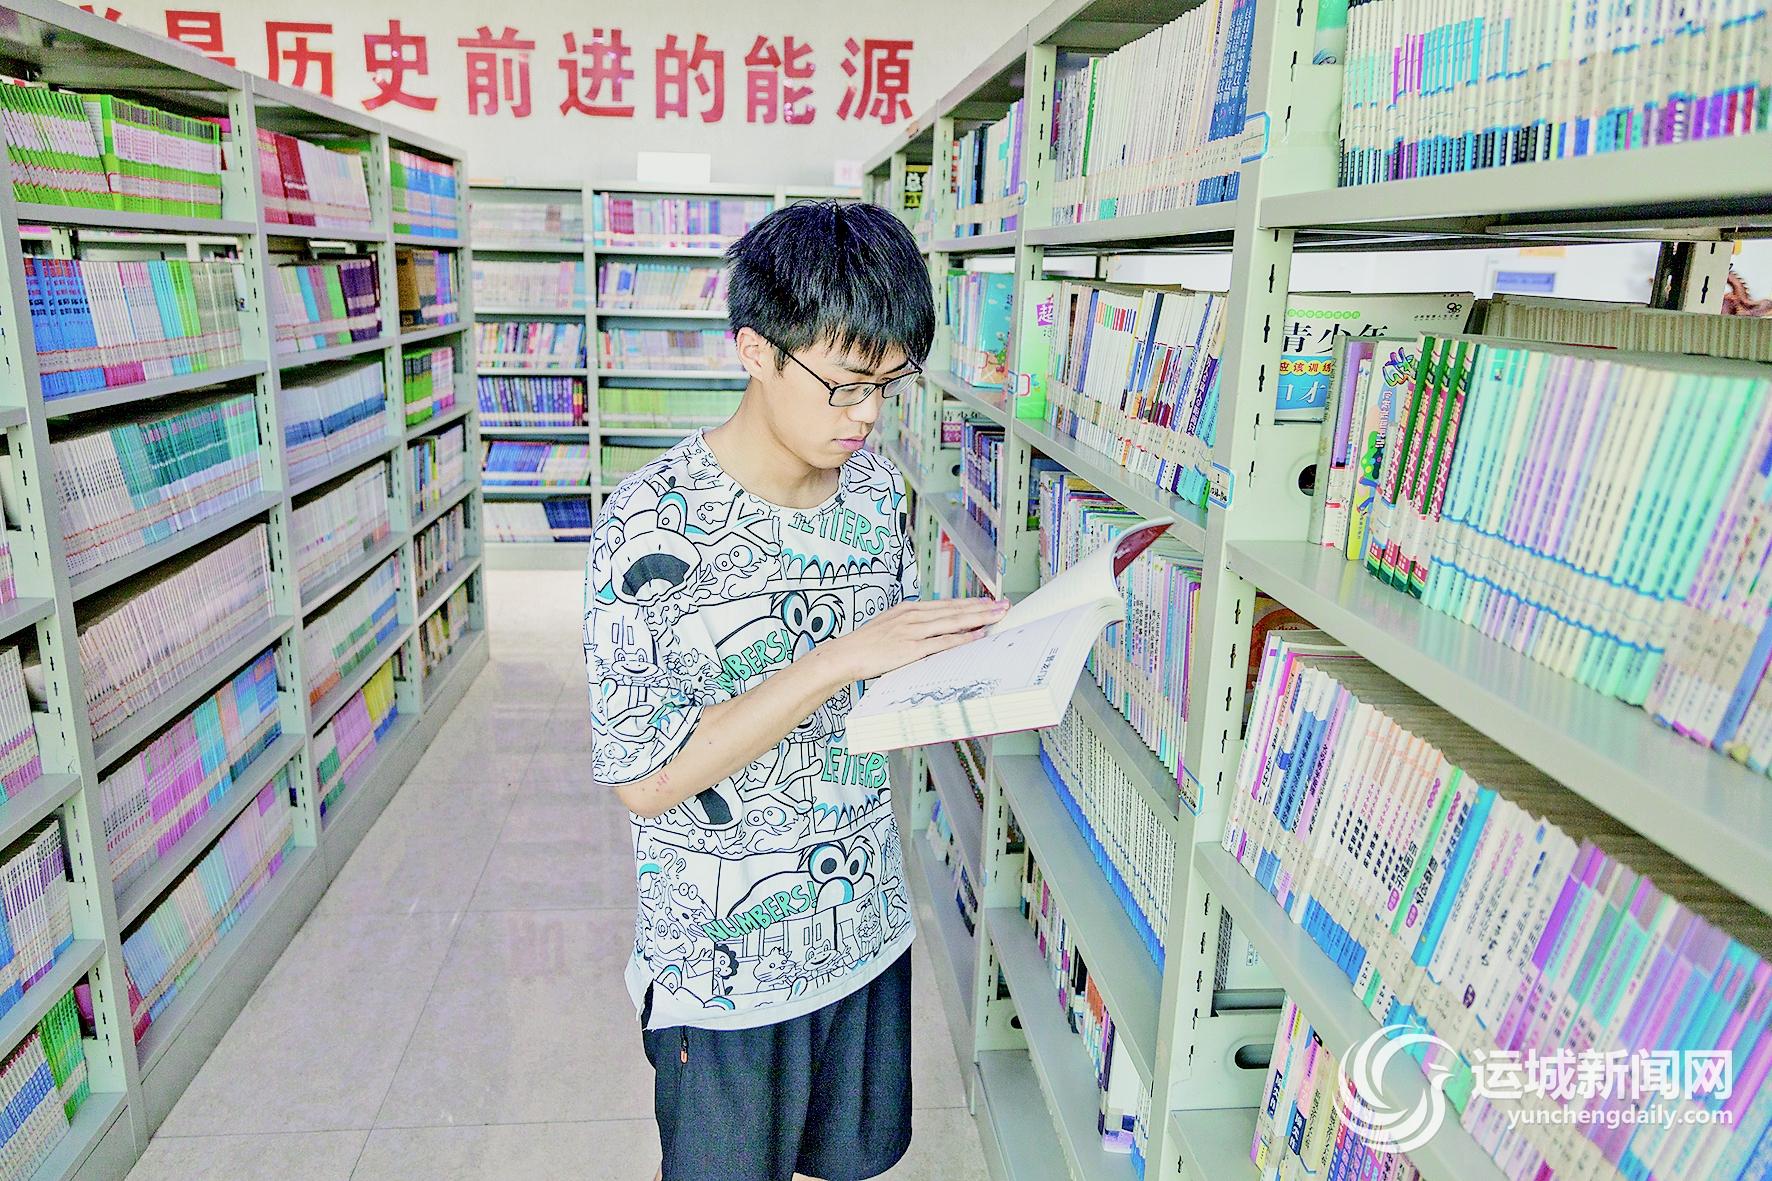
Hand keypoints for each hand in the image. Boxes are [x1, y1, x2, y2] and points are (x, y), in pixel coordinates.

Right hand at [822, 598, 1009, 682]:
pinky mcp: (911, 648)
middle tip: (1004, 604)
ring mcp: (913, 631)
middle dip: (982, 607)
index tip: (988, 601)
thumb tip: (930, 630)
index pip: (946, 605)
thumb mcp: (889, 627)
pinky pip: (942, 642)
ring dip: (979, 618)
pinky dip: (962, 638)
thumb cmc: (865, 645)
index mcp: (908, 609)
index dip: (970, 603)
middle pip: (955, 609)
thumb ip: (910, 626)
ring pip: (953, 622)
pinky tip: (977, 635)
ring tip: (998, 615)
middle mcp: (913, 615)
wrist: (845, 654)